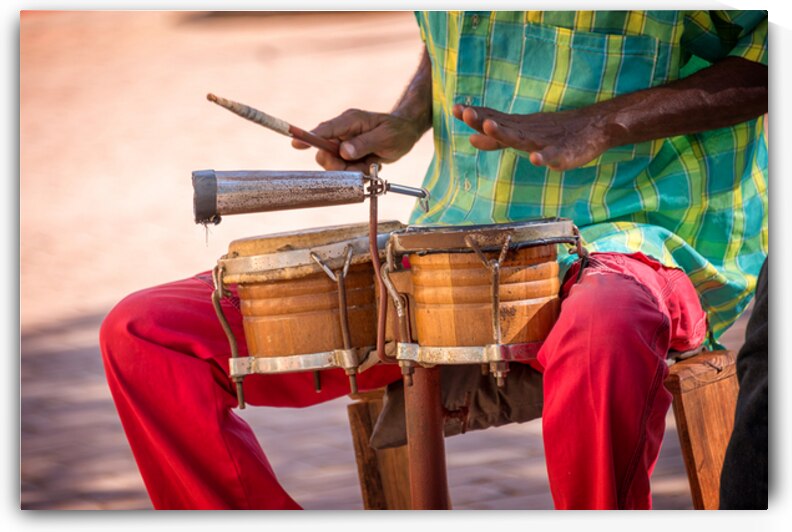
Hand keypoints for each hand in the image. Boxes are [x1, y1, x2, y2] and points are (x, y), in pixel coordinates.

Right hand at [291, 108, 424, 171]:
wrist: (405, 133)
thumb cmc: (397, 131)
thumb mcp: (385, 137)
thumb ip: (364, 144)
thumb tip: (344, 151)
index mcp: (350, 121)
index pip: (325, 130)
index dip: (309, 137)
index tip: (296, 143)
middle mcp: (343, 131)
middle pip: (325, 152)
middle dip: (338, 165)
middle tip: (358, 166)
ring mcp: (344, 143)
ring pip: (334, 164)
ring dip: (351, 170)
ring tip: (370, 163)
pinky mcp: (347, 154)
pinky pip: (345, 169)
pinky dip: (357, 171)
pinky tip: (370, 164)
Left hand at [452, 104, 618, 170]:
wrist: (593, 127)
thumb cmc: (553, 133)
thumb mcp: (522, 135)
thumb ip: (497, 139)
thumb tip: (471, 138)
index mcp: (519, 128)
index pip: (494, 120)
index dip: (476, 116)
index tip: (456, 109)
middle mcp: (529, 132)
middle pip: (503, 127)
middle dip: (484, 120)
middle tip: (466, 113)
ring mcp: (546, 142)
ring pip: (523, 138)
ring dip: (505, 133)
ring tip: (490, 126)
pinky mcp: (565, 154)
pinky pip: (554, 156)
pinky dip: (544, 157)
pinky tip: (536, 159)